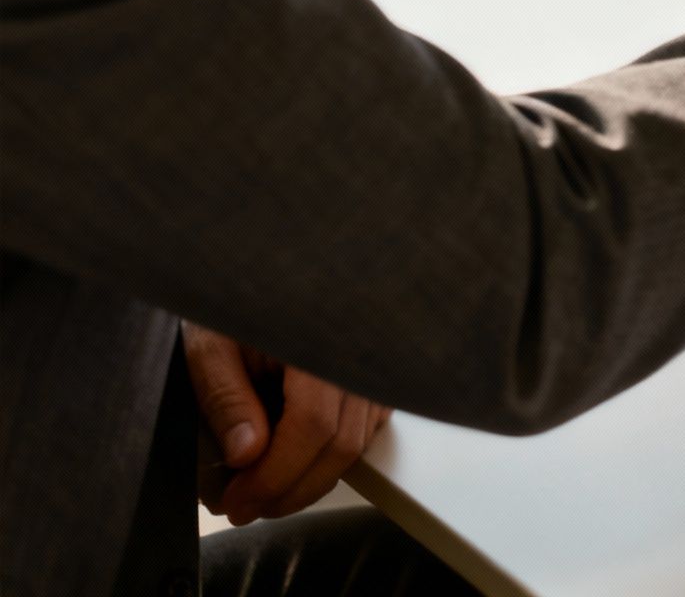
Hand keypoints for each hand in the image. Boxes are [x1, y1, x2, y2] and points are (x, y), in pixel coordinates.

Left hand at [185, 322, 391, 525]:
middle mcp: (358, 354)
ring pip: (356, 444)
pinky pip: (362, 432)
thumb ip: (226, 398)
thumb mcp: (211, 344)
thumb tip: (247, 457)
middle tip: (245, 508)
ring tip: (262, 490)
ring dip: (309, 480)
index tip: (239, 501)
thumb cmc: (234, 305)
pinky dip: (327, 457)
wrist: (264, 276)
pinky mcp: (373, 380)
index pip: (313, 425)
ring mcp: (372, 368)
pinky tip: (291, 462)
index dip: (276, 474)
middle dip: (291, 490)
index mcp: (321, 339)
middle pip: (341, 444)